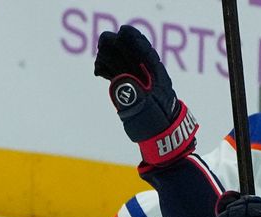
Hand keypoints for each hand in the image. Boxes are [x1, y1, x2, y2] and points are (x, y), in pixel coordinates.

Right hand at [94, 25, 197, 166]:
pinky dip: (108, 71)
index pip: (146, 53)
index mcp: (158, 77)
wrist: (161, 141)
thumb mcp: (148, 113)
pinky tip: (99, 71)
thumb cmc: (157, 126)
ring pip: (123, 64)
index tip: (123, 31)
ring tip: (99, 60)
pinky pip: (117, 75)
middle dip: (118, 47)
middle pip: (132, 55)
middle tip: (104, 41)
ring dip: (111, 58)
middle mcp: (148, 78)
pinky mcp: (129, 92)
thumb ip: (133, 96)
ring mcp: (138, 84)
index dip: (135, 40)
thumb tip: (119, 81)